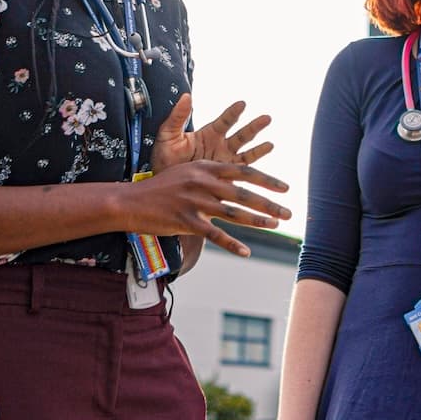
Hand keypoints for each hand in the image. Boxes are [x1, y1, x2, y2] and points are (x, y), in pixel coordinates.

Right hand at [127, 158, 291, 256]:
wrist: (130, 201)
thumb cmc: (160, 187)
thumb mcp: (186, 170)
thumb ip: (210, 173)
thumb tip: (232, 176)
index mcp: (205, 167)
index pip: (244, 171)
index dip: (267, 180)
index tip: (286, 188)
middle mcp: (203, 182)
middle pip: (244, 193)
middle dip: (270, 203)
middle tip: (289, 212)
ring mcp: (195, 202)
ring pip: (234, 213)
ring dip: (257, 221)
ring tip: (275, 226)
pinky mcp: (186, 221)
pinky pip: (214, 234)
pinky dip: (232, 244)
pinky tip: (245, 252)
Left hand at [151, 95, 274, 172]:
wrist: (162, 184)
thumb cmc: (164, 159)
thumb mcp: (168, 135)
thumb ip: (178, 117)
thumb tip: (186, 95)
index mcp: (209, 134)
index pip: (225, 121)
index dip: (234, 113)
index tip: (242, 104)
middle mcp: (220, 146)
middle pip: (241, 134)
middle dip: (254, 127)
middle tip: (267, 118)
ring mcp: (225, 162)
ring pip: (246, 153)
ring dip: (259, 148)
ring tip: (271, 144)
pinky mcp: (225, 177)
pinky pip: (242, 173)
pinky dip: (253, 172)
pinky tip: (261, 174)